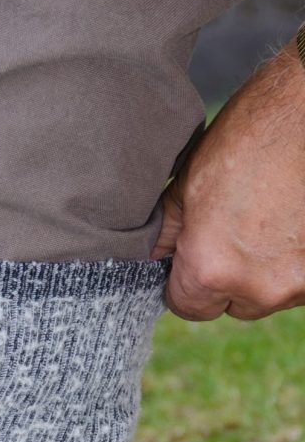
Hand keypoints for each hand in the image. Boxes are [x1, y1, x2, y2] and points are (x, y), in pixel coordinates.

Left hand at [153, 44, 304, 320]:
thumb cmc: (253, 134)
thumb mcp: (189, 183)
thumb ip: (166, 233)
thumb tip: (151, 259)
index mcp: (211, 270)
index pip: (187, 307)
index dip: (186, 282)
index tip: (195, 256)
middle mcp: (260, 287)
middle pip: (233, 305)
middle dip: (230, 276)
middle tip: (239, 228)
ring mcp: (302, 282)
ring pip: (272, 294)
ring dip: (268, 268)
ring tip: (273, 217)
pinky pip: (303, 280)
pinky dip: (298, 257)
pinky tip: (296, 219)